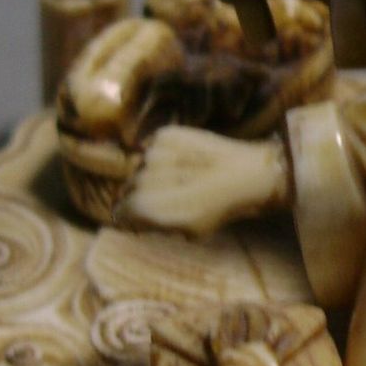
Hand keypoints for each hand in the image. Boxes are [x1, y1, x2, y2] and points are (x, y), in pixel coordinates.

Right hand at [114, 126, 290, 236]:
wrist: (246, 174)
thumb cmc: (219, 208)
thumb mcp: (187, 230)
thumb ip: (155, 225)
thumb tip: (133, 221)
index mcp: (144, 206)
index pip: (119, 212)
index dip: (129, 217)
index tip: (139, 218)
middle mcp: (142, 177)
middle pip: (129, 188)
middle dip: (141, 195)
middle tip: (166, 198)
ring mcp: (153, 153)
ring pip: (141, 166)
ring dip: (152, 173)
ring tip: (180, 178)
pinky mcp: (165, 134)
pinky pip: (153, 146)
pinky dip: (162, 153)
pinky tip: (184, 161)